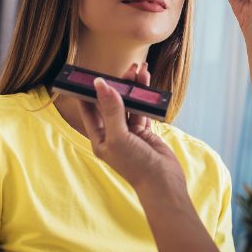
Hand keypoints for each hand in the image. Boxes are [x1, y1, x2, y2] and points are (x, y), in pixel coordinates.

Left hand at [77, 62, 186, 193]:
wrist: (163, 183)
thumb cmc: (136, 166)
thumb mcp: (119, 136)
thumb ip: (111, 110)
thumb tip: (100, 85)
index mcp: (99, 138)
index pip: (89, 110)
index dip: (88, 92)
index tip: (90, 73)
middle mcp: (113, 134)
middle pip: (112, 104)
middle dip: (118, 85)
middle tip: (126, 68)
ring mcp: (129, 133)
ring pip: (130, 104)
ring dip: (134, 88)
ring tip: (140, 70)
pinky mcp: (145, 131)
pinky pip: (143, 109)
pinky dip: (145, 97)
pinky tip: (147, 84)